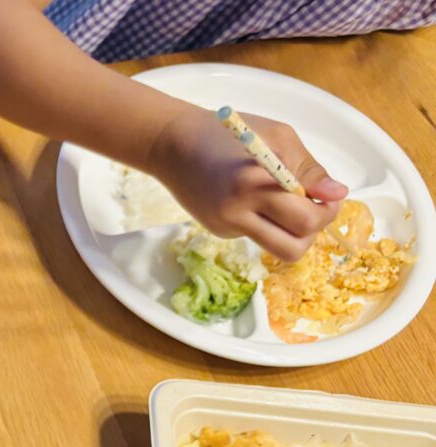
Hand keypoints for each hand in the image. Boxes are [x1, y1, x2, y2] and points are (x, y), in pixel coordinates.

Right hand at [148, 105, 347, 260]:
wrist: (172, 145)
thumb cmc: (226, 132)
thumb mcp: (277, 137)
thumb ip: (308, 169)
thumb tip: (337, 193)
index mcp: (255, 184)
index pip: (306, 216)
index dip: (328, 209)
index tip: (329, 197)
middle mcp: (238, 211)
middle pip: (294, 245)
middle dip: (315, 230)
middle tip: (316, 210)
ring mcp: (227, 225)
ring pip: (278, 251)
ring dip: (295, 236)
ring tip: (292, 211)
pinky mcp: (219, 231)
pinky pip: (257, 236)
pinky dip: (268, 223)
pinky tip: (255, 201)